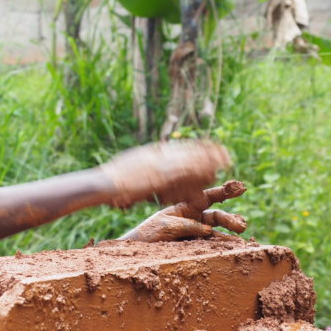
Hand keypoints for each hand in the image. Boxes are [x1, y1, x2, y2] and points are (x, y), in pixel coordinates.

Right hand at [100, 140, 230, 209]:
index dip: (199, 147)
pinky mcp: (159, 179)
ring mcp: (159, 167)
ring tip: (224, 165)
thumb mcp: (133, 161)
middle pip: (189, 153)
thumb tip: (158, 151)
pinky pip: (182, 179)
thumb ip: (148, 158)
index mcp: (153, 152)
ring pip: (190, 164)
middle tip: (226, 154)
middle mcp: (159, 156)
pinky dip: (196, 178)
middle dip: (208, 154)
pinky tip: (209, 180)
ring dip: (207, 164)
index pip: (181, 147)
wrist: (105, 183)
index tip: (212, 146)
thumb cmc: (113, 177)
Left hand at [117, 180, 247, 241]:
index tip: (240, 188)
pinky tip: (234, 249)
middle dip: (230, 220)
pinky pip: (212, 246)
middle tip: (241, 225)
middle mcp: (195, 219)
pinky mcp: (196, 247)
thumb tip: (207, 230)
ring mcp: (196, 234)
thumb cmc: (150, 232)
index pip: (208, 197)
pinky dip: (223, 248)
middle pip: (217, 216)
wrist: (139, 250)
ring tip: (241, 241)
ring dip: (230, 236)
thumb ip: (186, 226)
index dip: (224, 192)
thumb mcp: (166, 225)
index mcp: (186, 207)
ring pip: (218, 233)